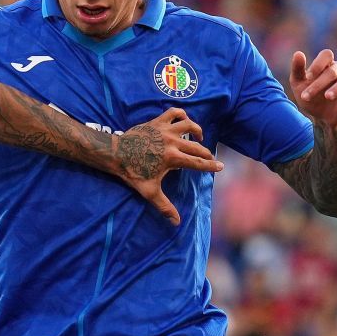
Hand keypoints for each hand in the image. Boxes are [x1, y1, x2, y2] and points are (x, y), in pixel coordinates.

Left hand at [114, 109, 223, 225]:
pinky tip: (184, 120)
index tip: (221, 167)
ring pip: (188, 125)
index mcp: (173, 158)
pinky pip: (174, 113)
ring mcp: (165, 130)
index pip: (197, 163)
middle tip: (209, 158)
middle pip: (196, 147)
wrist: (116, 154)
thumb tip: (176, 223)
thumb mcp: (150, 191)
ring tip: (199, 138)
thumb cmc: (132, 173)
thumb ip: (164, 206)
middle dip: (206, 153)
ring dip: (197, 131)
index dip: (211, 166)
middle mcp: (172, 142)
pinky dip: (181, 114)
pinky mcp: (157, 122)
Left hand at [289, 49, 336, 128]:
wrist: (321, 117)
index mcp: (326, 64)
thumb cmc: (310, 97)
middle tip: (307, 96)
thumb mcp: (298, 85)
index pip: (326, 55)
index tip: (308, 76)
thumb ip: (297, 69)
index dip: (318, 64)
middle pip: (334, 69)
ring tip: (327, 97)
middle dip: (320, 83)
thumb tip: (298, 53)